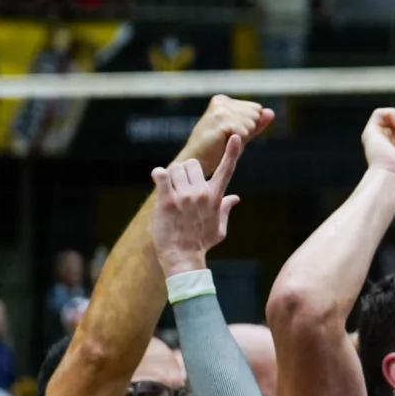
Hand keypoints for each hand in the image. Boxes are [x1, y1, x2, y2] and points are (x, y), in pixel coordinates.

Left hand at [150, 133, 244, 275]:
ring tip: (170, 191)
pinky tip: (159, 177)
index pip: (227, 169)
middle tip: (180, 186)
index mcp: (215, 196)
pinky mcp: (167, 201)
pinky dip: (159, 174)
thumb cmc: (201, 244)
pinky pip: (162, 176)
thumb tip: (236, 198)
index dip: (232, 152)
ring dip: (172, 176)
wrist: (183, 258)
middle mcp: (201, 193)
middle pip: (193, 164)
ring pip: (176, 168)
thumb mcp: (219, 227)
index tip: (235, 137)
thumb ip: (226, 209)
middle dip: (186, 171)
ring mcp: (184, 197)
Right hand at [177, 95, 273, 174]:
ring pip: (251, 124)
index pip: (256, 109)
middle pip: (255, 115)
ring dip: (241, 137)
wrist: (196, 162)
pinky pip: (245, 132)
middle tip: (225, 138)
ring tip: (223, 140)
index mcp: (223, 100)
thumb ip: (256, 123)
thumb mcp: (240, 134)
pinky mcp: (222, 122)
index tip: (229, 132)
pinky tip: (221, 143)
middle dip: (246, 131)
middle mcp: (221, 102)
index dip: (248, 126)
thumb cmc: (216, 149)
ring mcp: (220, 111)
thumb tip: (271, 112)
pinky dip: (237, 142)